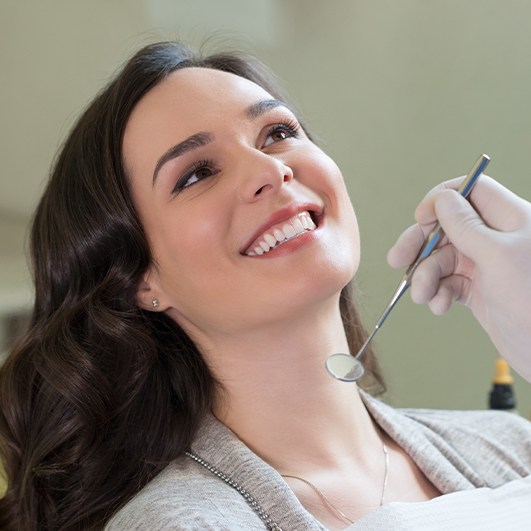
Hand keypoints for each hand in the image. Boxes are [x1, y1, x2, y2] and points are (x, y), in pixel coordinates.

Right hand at [387, 175, 530, 381]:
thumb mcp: (498, 257)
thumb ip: (466, 226)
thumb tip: (442, 200)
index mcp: (510, 219)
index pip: (471, 191)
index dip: (441, 200)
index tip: (420, 218)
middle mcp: (497, 239)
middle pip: (447, 227)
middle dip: (420, 245)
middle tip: (397, 260)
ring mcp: (487, 265)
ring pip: (442, 259)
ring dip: (426, 276)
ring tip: (422, 296)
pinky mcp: (479, 290)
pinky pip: (447, 283)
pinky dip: (438, 293)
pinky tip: (440, 305)